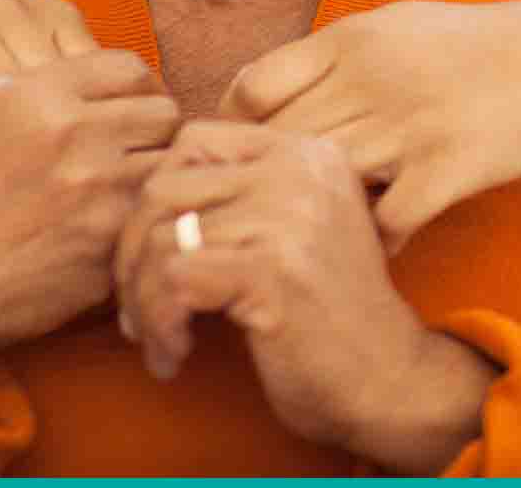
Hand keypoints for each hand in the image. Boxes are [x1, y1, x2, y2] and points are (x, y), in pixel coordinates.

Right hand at [0, 50, 179, 389]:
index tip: (132, 113)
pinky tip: (116, 235)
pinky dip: (141, 225)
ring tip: (128, 197)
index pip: (129, 67)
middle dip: (155, 134)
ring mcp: (94, 187)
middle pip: (164, 112)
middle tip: (138, 158)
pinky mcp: (106, 241)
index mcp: (32, 93)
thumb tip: (73, 81)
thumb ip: (26, 91)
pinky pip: (152, 216)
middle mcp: (69, 131)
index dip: (138, 90)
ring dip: (154, 180)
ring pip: (167, 165)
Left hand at [114, 121, 494, 471]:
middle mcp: (299, 169)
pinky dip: (158, 326)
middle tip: (139, 308)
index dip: (155, 199)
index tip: (157, 256)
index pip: (193, 141)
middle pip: (163, 186)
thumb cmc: (328, 315)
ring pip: (159, 239)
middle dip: (132, 254)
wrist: (388, 379)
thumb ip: (243, 196)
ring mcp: (287, 215)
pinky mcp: (271, 269)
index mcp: (306, 152)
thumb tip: (139, 198)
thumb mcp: (297, 229)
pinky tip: (175, 355)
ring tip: (159, 339)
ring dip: (142, 302)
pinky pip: (172, 283)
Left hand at [220, 0, 520, 251]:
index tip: (247, 158)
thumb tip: (260, 88)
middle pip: (281, 142)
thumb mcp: (394, 25)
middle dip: (267, 182)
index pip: (254, 88)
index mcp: (351, 39)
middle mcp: (371, 79)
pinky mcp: (448, 168)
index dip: (236, 131)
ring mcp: (409, 125)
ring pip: (324, 182)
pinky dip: (374, 240)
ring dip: (316, 214)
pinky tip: (376, 246)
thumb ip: (331, 55)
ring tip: (314, 236)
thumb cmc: (472, 44)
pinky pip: (385, 221)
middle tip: (266, 213)